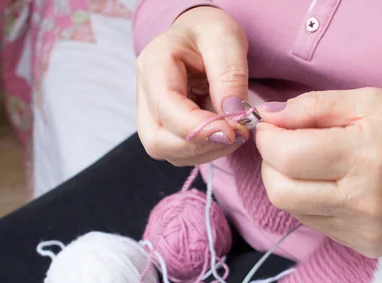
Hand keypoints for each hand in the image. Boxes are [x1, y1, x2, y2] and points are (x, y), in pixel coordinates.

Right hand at [136, 6, 249, 165]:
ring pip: (168, 151)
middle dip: (199, 145)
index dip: (197, 127)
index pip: (166, 107)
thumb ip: (229, 77)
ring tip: (236, 133)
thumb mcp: (225, 40)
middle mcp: (145, 93)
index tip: (232, 131)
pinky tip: (226, 135)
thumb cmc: (210, 32)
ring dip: (206, 150)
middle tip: (237, 135)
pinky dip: (207, 150)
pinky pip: (181, 152)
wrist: (199, 34)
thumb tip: (232, 115)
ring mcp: (151, 114)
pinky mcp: (165, 128)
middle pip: (157, 139)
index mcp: (154, 64)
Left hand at [255, 89, 381, 257]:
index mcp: (368, 155)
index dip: (267, 140)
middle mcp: (366, 200)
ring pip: (293, 209)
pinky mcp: (366, 246)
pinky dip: (310, 200)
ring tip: (312, 163)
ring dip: (288, 182)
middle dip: (270, 164)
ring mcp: (365, 230)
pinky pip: (314, 222)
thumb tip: (268, 118)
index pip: (289, 157)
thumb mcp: (369, 100)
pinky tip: (331, 184)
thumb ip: (313, 106)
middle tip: (282, 144)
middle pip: (281, 192)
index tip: (269, 127)